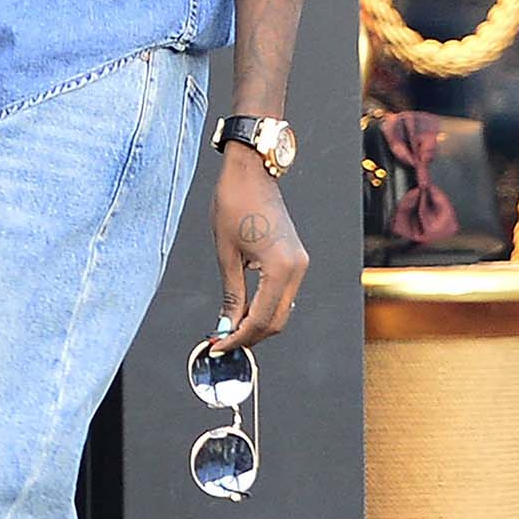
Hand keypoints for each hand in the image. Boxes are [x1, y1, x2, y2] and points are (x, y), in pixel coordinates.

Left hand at [213, 145, 308, 347]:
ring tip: (230, 328)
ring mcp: (300, 263)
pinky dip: (265, 306)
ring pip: (282, 309)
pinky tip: (244, 309)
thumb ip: (232, 294)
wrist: (252, 172)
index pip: (262, 318)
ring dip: (258, 323)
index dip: (239, 337)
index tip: (219, 345)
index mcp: (281, 267)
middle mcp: (297, 267)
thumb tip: (226, 325)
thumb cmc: (236, 203)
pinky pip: (283, 294)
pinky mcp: (296, 258)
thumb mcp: (226, 253)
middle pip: (278, 320)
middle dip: (251, 335)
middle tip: (223, 342)